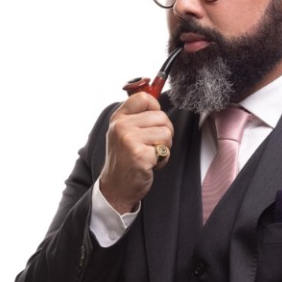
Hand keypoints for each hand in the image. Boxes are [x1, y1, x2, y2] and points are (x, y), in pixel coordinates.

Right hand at [99, 92, 172, 213]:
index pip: (143, 97)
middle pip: (161, 116)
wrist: (116, 187)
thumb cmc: (125, 159)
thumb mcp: (123, 132)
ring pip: (166, 133)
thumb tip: (155, 94)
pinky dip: (162, 160)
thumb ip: (137, 115)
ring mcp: (129, 140)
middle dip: (164, 132)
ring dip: (164, 147)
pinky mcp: (139, 155)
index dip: (155, 108)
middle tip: (152, 145)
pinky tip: (150, 164)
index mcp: (118, 118)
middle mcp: (121, 126)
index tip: (152, 122)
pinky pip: (165, 151)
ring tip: (150, 154)